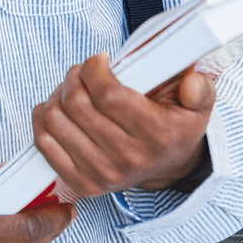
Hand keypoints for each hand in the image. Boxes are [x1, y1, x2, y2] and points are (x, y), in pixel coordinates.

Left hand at [32, 54, 214, 197]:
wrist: (165, 168)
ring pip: (56, 120)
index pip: (108, 95)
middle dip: (74, 76)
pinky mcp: (81, 183)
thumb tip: (193, 82)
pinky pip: (44, 143)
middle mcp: (128, 159)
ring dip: (57, 95)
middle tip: (83, 71)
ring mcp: (102, 174)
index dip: (94, 69)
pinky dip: (43, 118)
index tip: (100, 59)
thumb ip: (200, 90)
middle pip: (77, 104)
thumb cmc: (173, 127)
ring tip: (72, 89)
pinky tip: (58, 108)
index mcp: (157, 137)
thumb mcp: (196, 106)